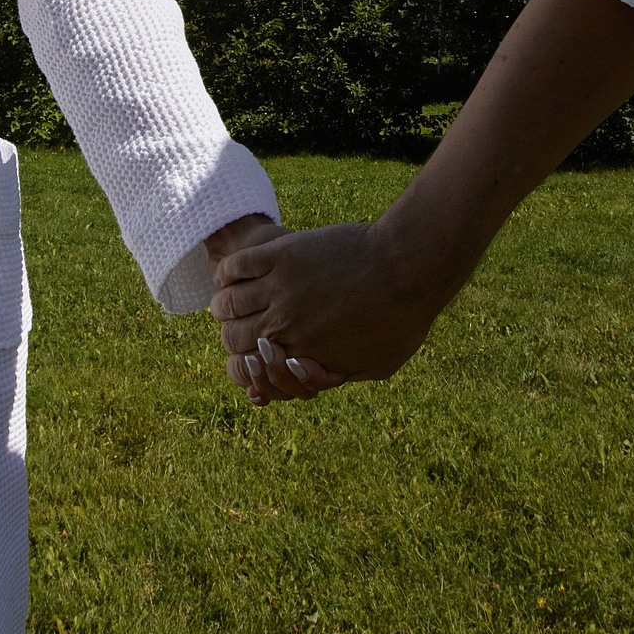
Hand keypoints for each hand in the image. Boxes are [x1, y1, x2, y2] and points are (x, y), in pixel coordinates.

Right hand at [210, 220, 443, 396]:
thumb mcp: (375, 366)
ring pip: (228, 302)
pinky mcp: (284, 253)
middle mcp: (284, 325)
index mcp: (301, 355)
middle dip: (230, 334)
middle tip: (236, 324)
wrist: (411, 267)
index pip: (246, 370)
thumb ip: (336, 375)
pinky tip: (228, 273)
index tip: (247, 355)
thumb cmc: (402, 319)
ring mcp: (281, 287)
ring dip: (223, 303)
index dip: (240, 367)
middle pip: (231, 336)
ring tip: (227, 298)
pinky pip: (237, 265)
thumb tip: (308, 380)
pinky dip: (226, 272)